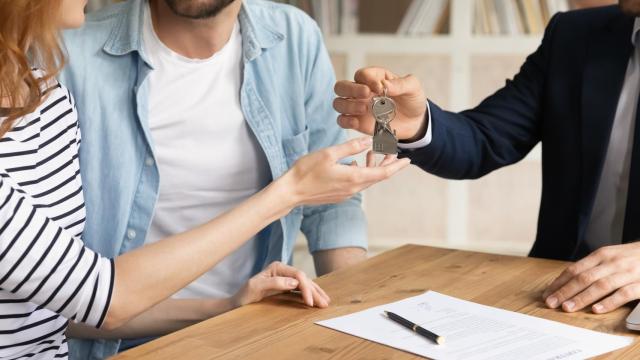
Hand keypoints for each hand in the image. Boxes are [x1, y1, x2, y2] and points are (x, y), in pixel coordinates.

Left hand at [231, 261, 329, 307]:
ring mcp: (285, 278)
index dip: (306, 288)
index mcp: (277, 267)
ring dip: (316, 293)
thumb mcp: (255, 287)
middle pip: (304, 279)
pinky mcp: (286, 287)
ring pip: (305, 284)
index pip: (298, 275)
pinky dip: (310, 294)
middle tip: (324, 304)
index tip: (310, 303)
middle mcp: (283, 270)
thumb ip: (274, 283)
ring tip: (326, 302)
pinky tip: (317, 299)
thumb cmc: (244, 295)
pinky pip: (301, 289)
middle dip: (315, 291)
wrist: (237, 303)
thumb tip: (295, 282)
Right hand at [282, 137, 410, 205]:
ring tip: (372, 154)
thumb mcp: (329, 154)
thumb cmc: (306, 171)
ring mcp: (346, 193)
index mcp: (354, 178)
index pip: (383, 173)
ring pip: (367, 179)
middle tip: (394, 153)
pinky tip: (354, 162)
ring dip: (372, 167)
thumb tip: (369, 141)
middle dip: (388, 164)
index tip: (408, 159)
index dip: (397, 166)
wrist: (291, 192)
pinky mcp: (339, 195)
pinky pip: (356, 183)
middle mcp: (353, 188)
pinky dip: (361, 171)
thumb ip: (351, 147)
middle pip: (377, 177)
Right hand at [334, 67, 427, 140]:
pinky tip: (357, 122)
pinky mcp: (358, 123)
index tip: (380, 88)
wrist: (415, 122)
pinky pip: (342, 121)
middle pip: (341, 86)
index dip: (367, 79)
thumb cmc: (412, 100)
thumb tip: (384, 85)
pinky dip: (346, 121)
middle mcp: (362, 92)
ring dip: (348, 105)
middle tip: (366, 94)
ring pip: (338, 103)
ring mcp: (358, 108)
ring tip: (364, 109)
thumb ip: (400, 84)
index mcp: (374, 78)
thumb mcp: (413, 87)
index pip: (361, 74)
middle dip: (350, 89)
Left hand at [542, 243, 639, 313]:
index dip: (559, 282)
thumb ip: (592, 267)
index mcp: (601, 255)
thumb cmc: (631, 257)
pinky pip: (623, 293)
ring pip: (600, 285)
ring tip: (568, 308)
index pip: (574, 269)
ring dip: (582, 298)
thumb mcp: (609, 257)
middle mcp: (612, 262)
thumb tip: (566, 281)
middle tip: (551, 303)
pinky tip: (597, 309)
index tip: (547, 294)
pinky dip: (609, 302)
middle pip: (583, 278)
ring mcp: (627, 272)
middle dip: (565, 291)